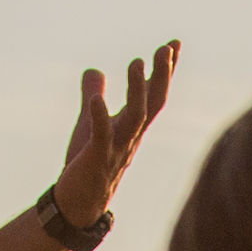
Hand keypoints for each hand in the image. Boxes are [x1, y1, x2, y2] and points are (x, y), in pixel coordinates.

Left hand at [53, 42, 179, 227]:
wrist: (77, 206)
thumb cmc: (86, 165)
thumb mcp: (89, 124)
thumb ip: (93, 95)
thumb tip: (94, 70)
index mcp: (132, 128)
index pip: (154, 95)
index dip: (165, 71)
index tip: (174, 44)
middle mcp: (131, 137)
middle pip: (153, 104)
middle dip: (162, 76)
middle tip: (165, 48)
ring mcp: (116, 148)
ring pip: (134, 117)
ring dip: (137, 90)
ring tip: (136, 62)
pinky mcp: (96, 159)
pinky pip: (102, 136)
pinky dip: (101, 117)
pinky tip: (97, 99)